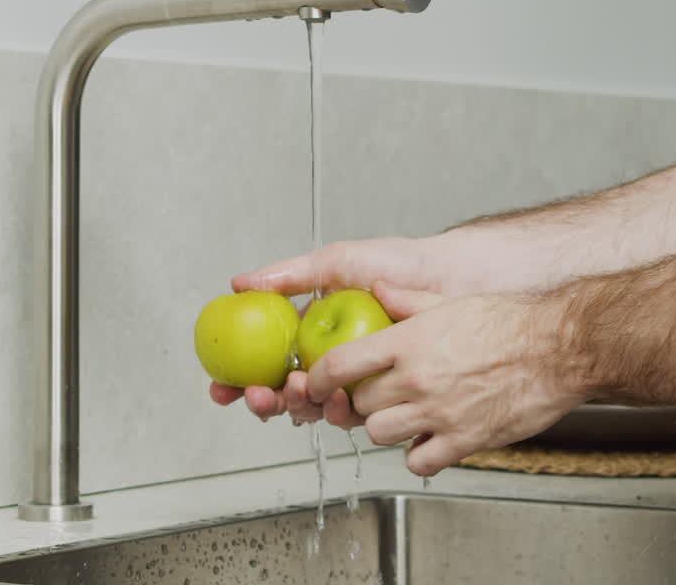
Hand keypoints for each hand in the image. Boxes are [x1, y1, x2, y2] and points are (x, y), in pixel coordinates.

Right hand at [209, 236, 455, 422]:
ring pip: (315, 408)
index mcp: (310, 331)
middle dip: (264, 401)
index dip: (238, 379)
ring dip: (298, 406)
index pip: (265, 361)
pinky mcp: (385, 395)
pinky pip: (356, 414)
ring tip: (301, 388)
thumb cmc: (401, 264)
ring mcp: (356, 379)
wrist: (454, 278)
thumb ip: (291, 274)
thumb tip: (240, 283)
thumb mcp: (339, 262)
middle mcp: (330, 360)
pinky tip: (337, 402)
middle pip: (283, 393)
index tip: (221, 387)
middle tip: (261, 394)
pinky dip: (339, 413)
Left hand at [307, 282, 587, 475]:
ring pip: (380, 434)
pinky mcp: (464, 440)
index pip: (341, 364)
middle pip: (359, 403)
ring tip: (404, 415)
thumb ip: (407, 299)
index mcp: (410, 342)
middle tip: (374, 395)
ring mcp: (439, 413)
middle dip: (360, 401)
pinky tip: (430, 439)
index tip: (317, 382)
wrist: (559, 349)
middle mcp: (418, 379)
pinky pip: (419, 461)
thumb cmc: (511, 323)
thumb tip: (376, 289)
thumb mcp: (450, 300)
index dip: (321, 378)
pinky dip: (419, 455)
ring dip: (386, 427)